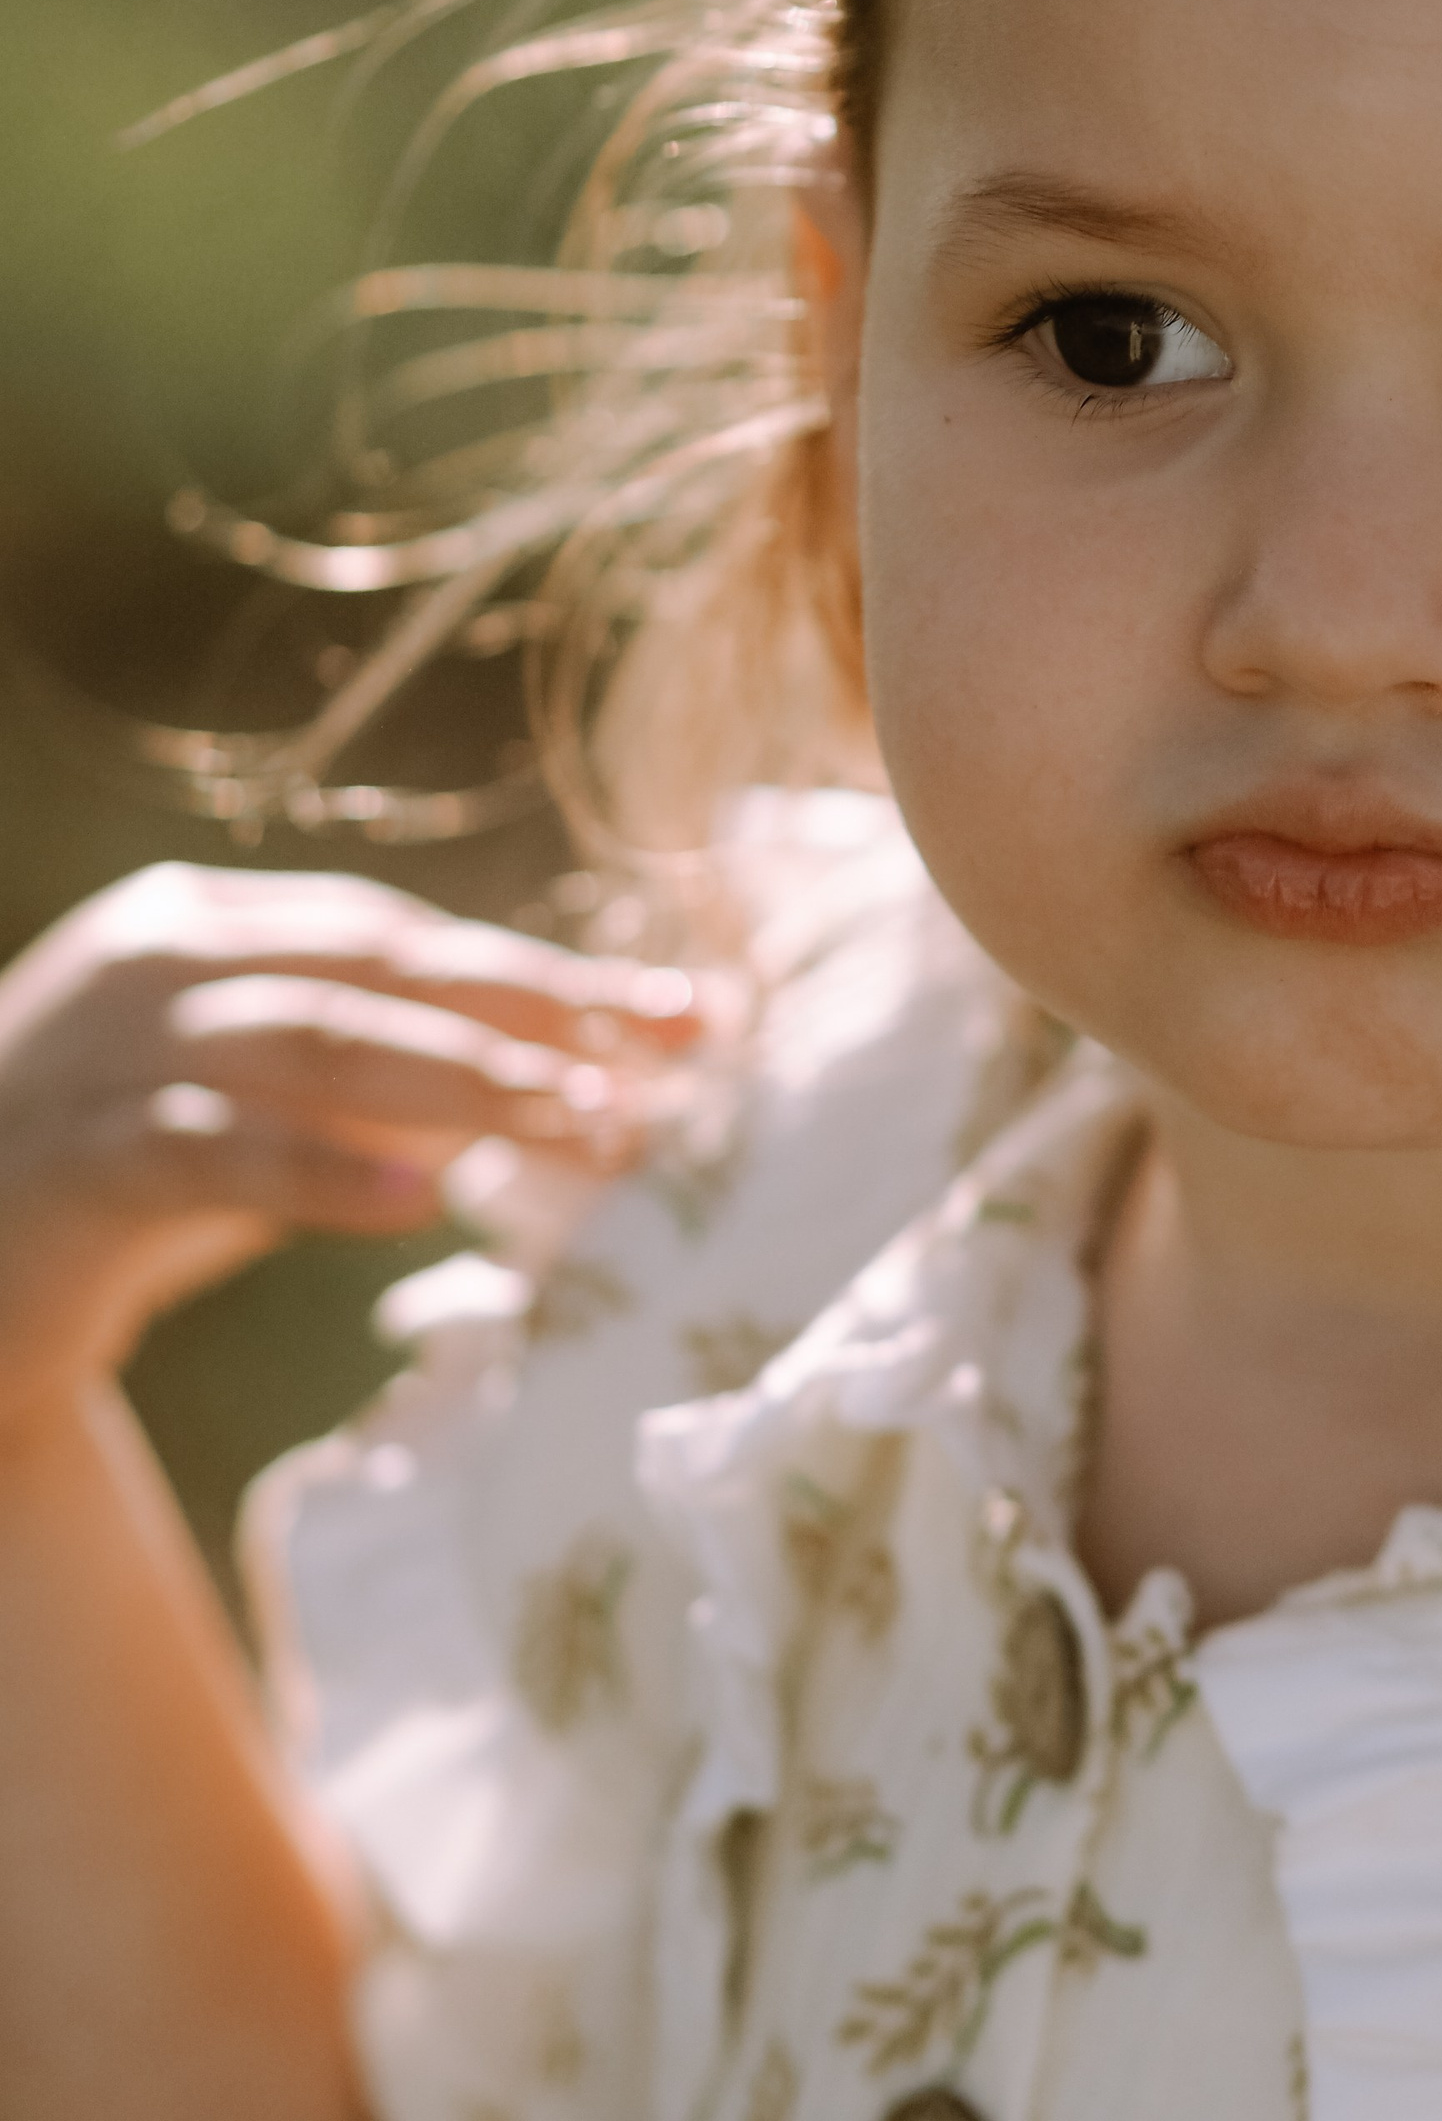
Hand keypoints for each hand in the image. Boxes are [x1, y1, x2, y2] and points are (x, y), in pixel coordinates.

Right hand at [0, 863, 698, 1438]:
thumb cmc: (116, 1182)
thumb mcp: (252, 1101)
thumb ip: (370, 1072)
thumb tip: (564, 1080)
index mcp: (209, 926)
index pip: (407, 935)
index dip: (549, 974)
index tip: (683, 1015)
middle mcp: (161, 963)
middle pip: (383, 969)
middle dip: (538, 1013)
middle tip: (664, 1059)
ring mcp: (112, 1052)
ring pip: (321, 1044)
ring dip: (469, 1084)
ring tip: (584, 1122)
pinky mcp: (79, 1158)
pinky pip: (218, 1151)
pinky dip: (324, 1171)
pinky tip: (421, 1195)